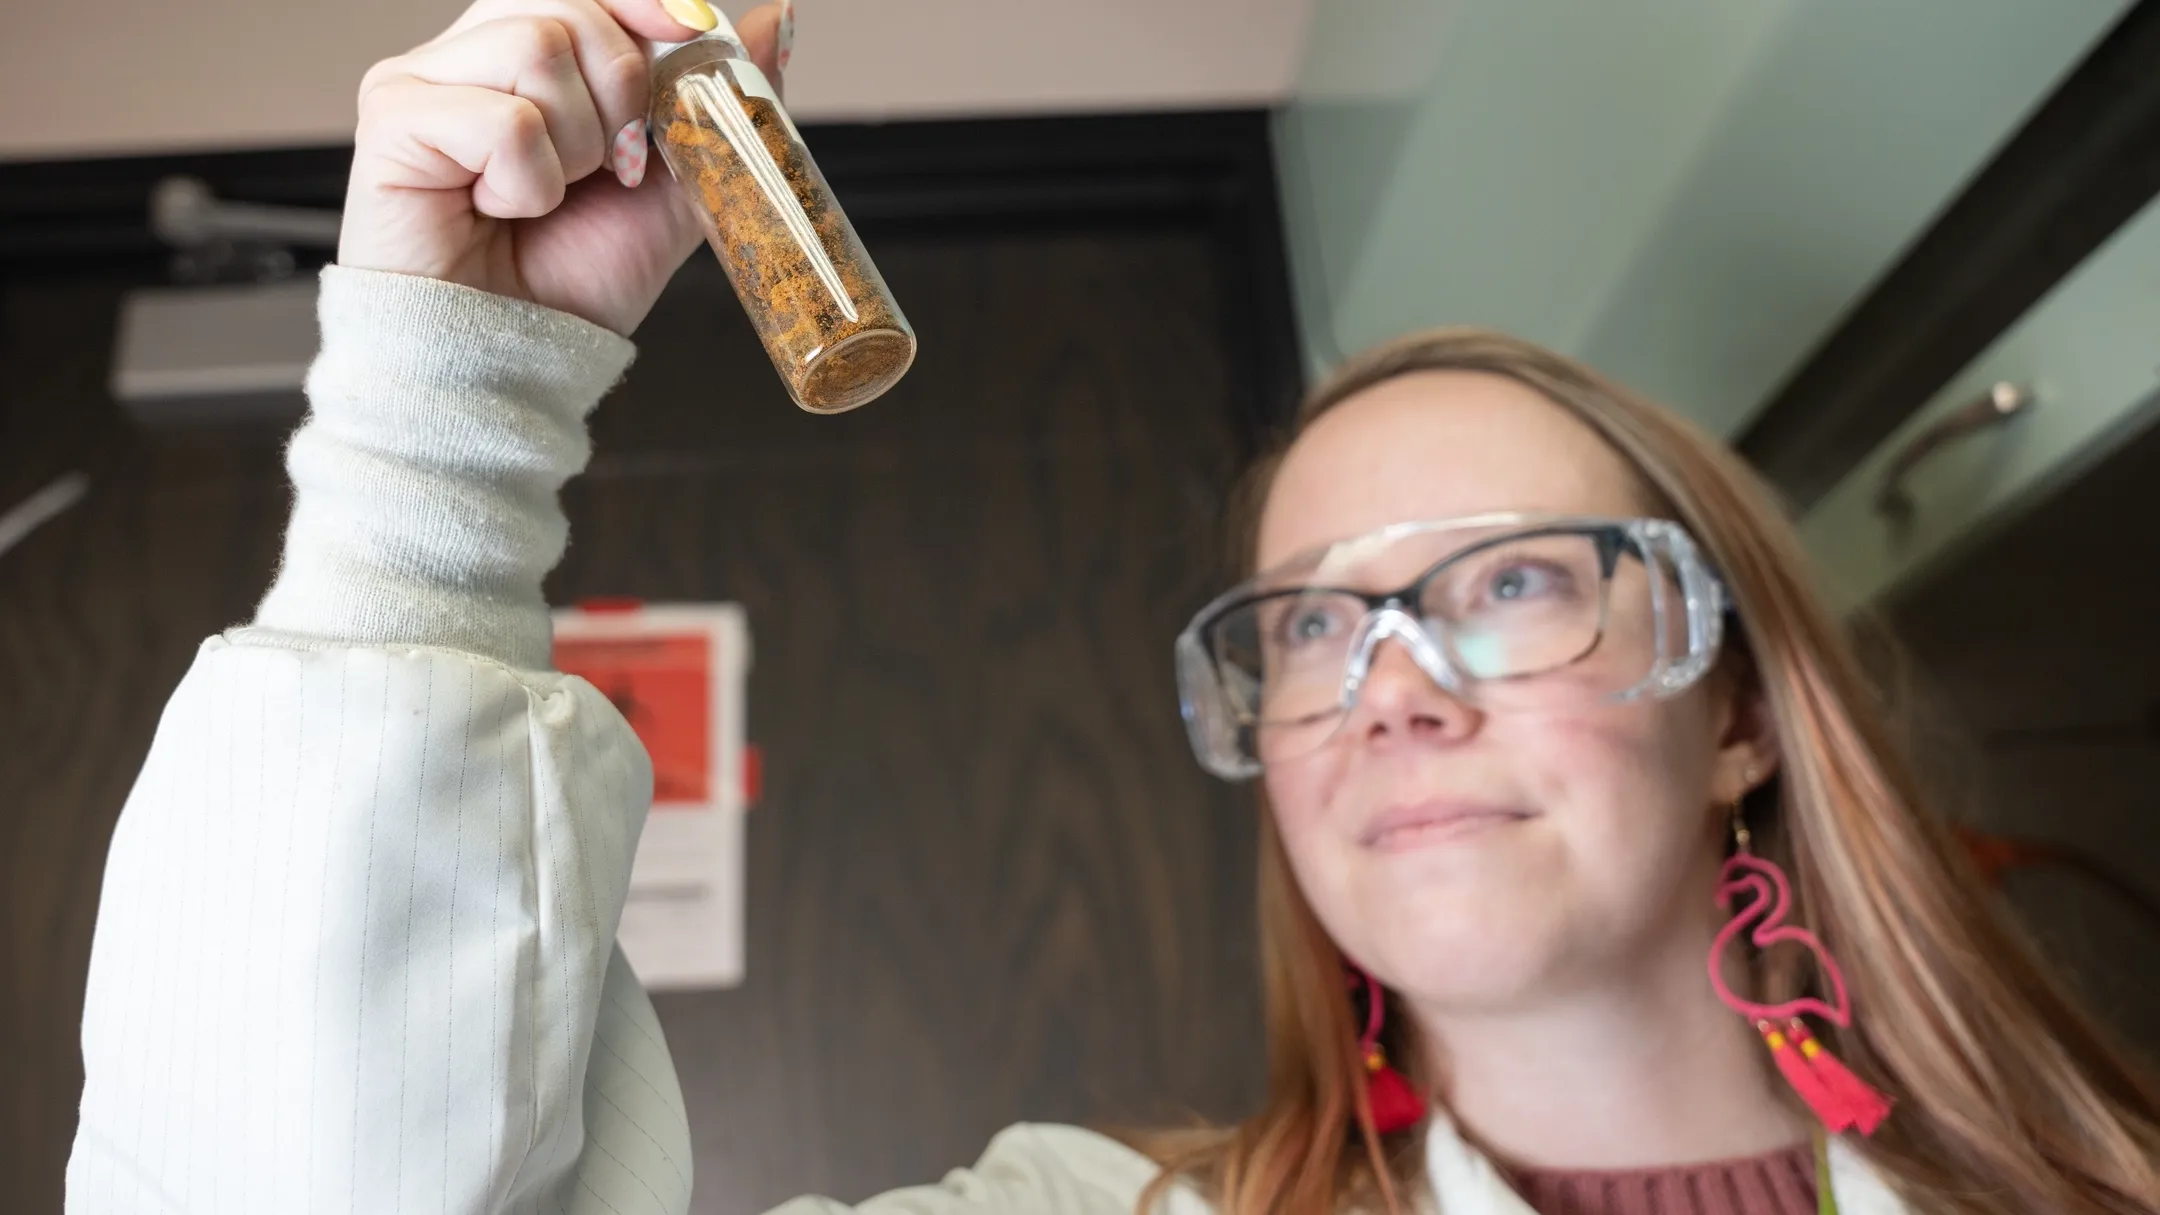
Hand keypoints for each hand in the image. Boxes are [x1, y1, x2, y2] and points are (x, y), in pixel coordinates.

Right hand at [340, 0, 786, 335]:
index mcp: (529, 55)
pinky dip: (527, 179)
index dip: (646, 1)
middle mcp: (471, 54)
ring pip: (538, 48)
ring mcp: (423, 80)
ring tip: (547, 198)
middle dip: (620, 95)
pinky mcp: (391, 118)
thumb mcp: (674, 188)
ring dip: (575, 146)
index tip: (692, 31)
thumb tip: (774, 15)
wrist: (512, 361)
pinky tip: (501, 210)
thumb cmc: (573, 282)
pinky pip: (502, 117)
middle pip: (572, 7)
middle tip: (608, 171)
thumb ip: (716, 102)